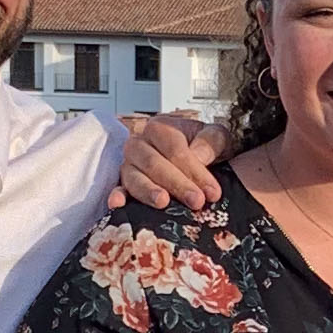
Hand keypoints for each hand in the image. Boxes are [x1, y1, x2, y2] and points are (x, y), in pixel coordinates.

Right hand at [111, 114, 230, 213]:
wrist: (197, 154)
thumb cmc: (203, 146)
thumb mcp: (216, 137)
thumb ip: (210, 142)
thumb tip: (199, 156)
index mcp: (160, 128)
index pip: (175, 149)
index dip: (194, 170)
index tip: (211, 191)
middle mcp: (139, 144)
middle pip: (154, 163)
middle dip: (177, 184)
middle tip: (196, 201)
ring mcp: (129, 164)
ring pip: (134, 177)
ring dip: (148, 191)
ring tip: (163, 202)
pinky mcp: (124, 183)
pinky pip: (118, 188)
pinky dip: (117, 196)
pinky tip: (118, 203)